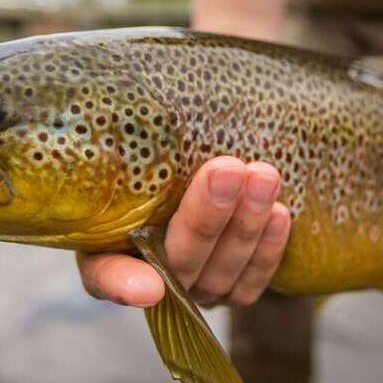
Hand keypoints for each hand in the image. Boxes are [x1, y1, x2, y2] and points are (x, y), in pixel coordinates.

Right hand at [77, 156, 290, 307]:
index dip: (122, 284)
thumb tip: (127, 92)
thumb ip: (127, 146)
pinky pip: (250, 283)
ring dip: (245, 225)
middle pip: (177, 262)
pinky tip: (280, 213)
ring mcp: (190, 290)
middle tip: (226, 170)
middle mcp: (145, 278)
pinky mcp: (229, 291)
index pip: (103, 275)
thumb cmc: (142, 163)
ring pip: (220, 273)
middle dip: (206, 217)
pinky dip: (267, 250)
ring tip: (263, 176)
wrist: (183, 176)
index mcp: (102, 249)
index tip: (147, 288)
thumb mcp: (125, 155)